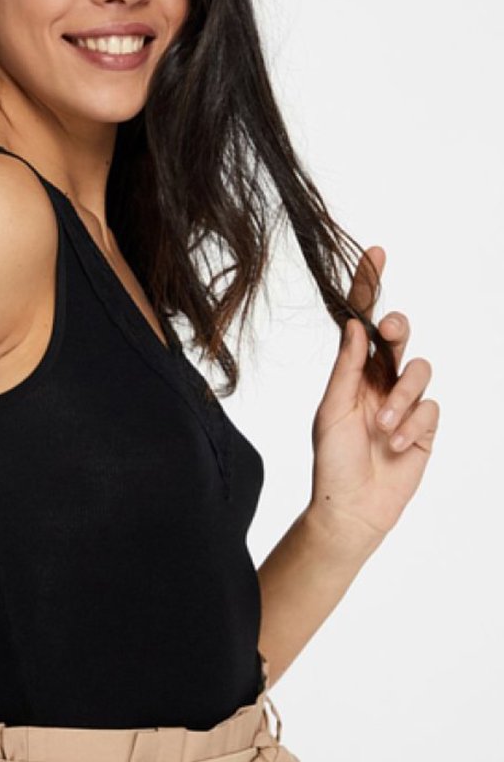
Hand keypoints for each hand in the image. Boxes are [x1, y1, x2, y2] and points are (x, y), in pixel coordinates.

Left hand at [309, 245, 439, 553]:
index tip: (375, 253)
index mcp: (352, 372)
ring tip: (381, 427)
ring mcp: (404, 403)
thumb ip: (347, 368)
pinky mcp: (424, 427)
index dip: (369, 288)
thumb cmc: (332, 461)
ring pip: (419, 370)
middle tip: (389, 331)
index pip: (362, 322)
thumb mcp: (331, 411)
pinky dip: (411, 424)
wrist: (351, 508)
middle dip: (396, 329)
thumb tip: (354, 325)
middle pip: (398, 336)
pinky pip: (431, 407)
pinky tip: (393, 445)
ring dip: (401, 397)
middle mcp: (379, 381)